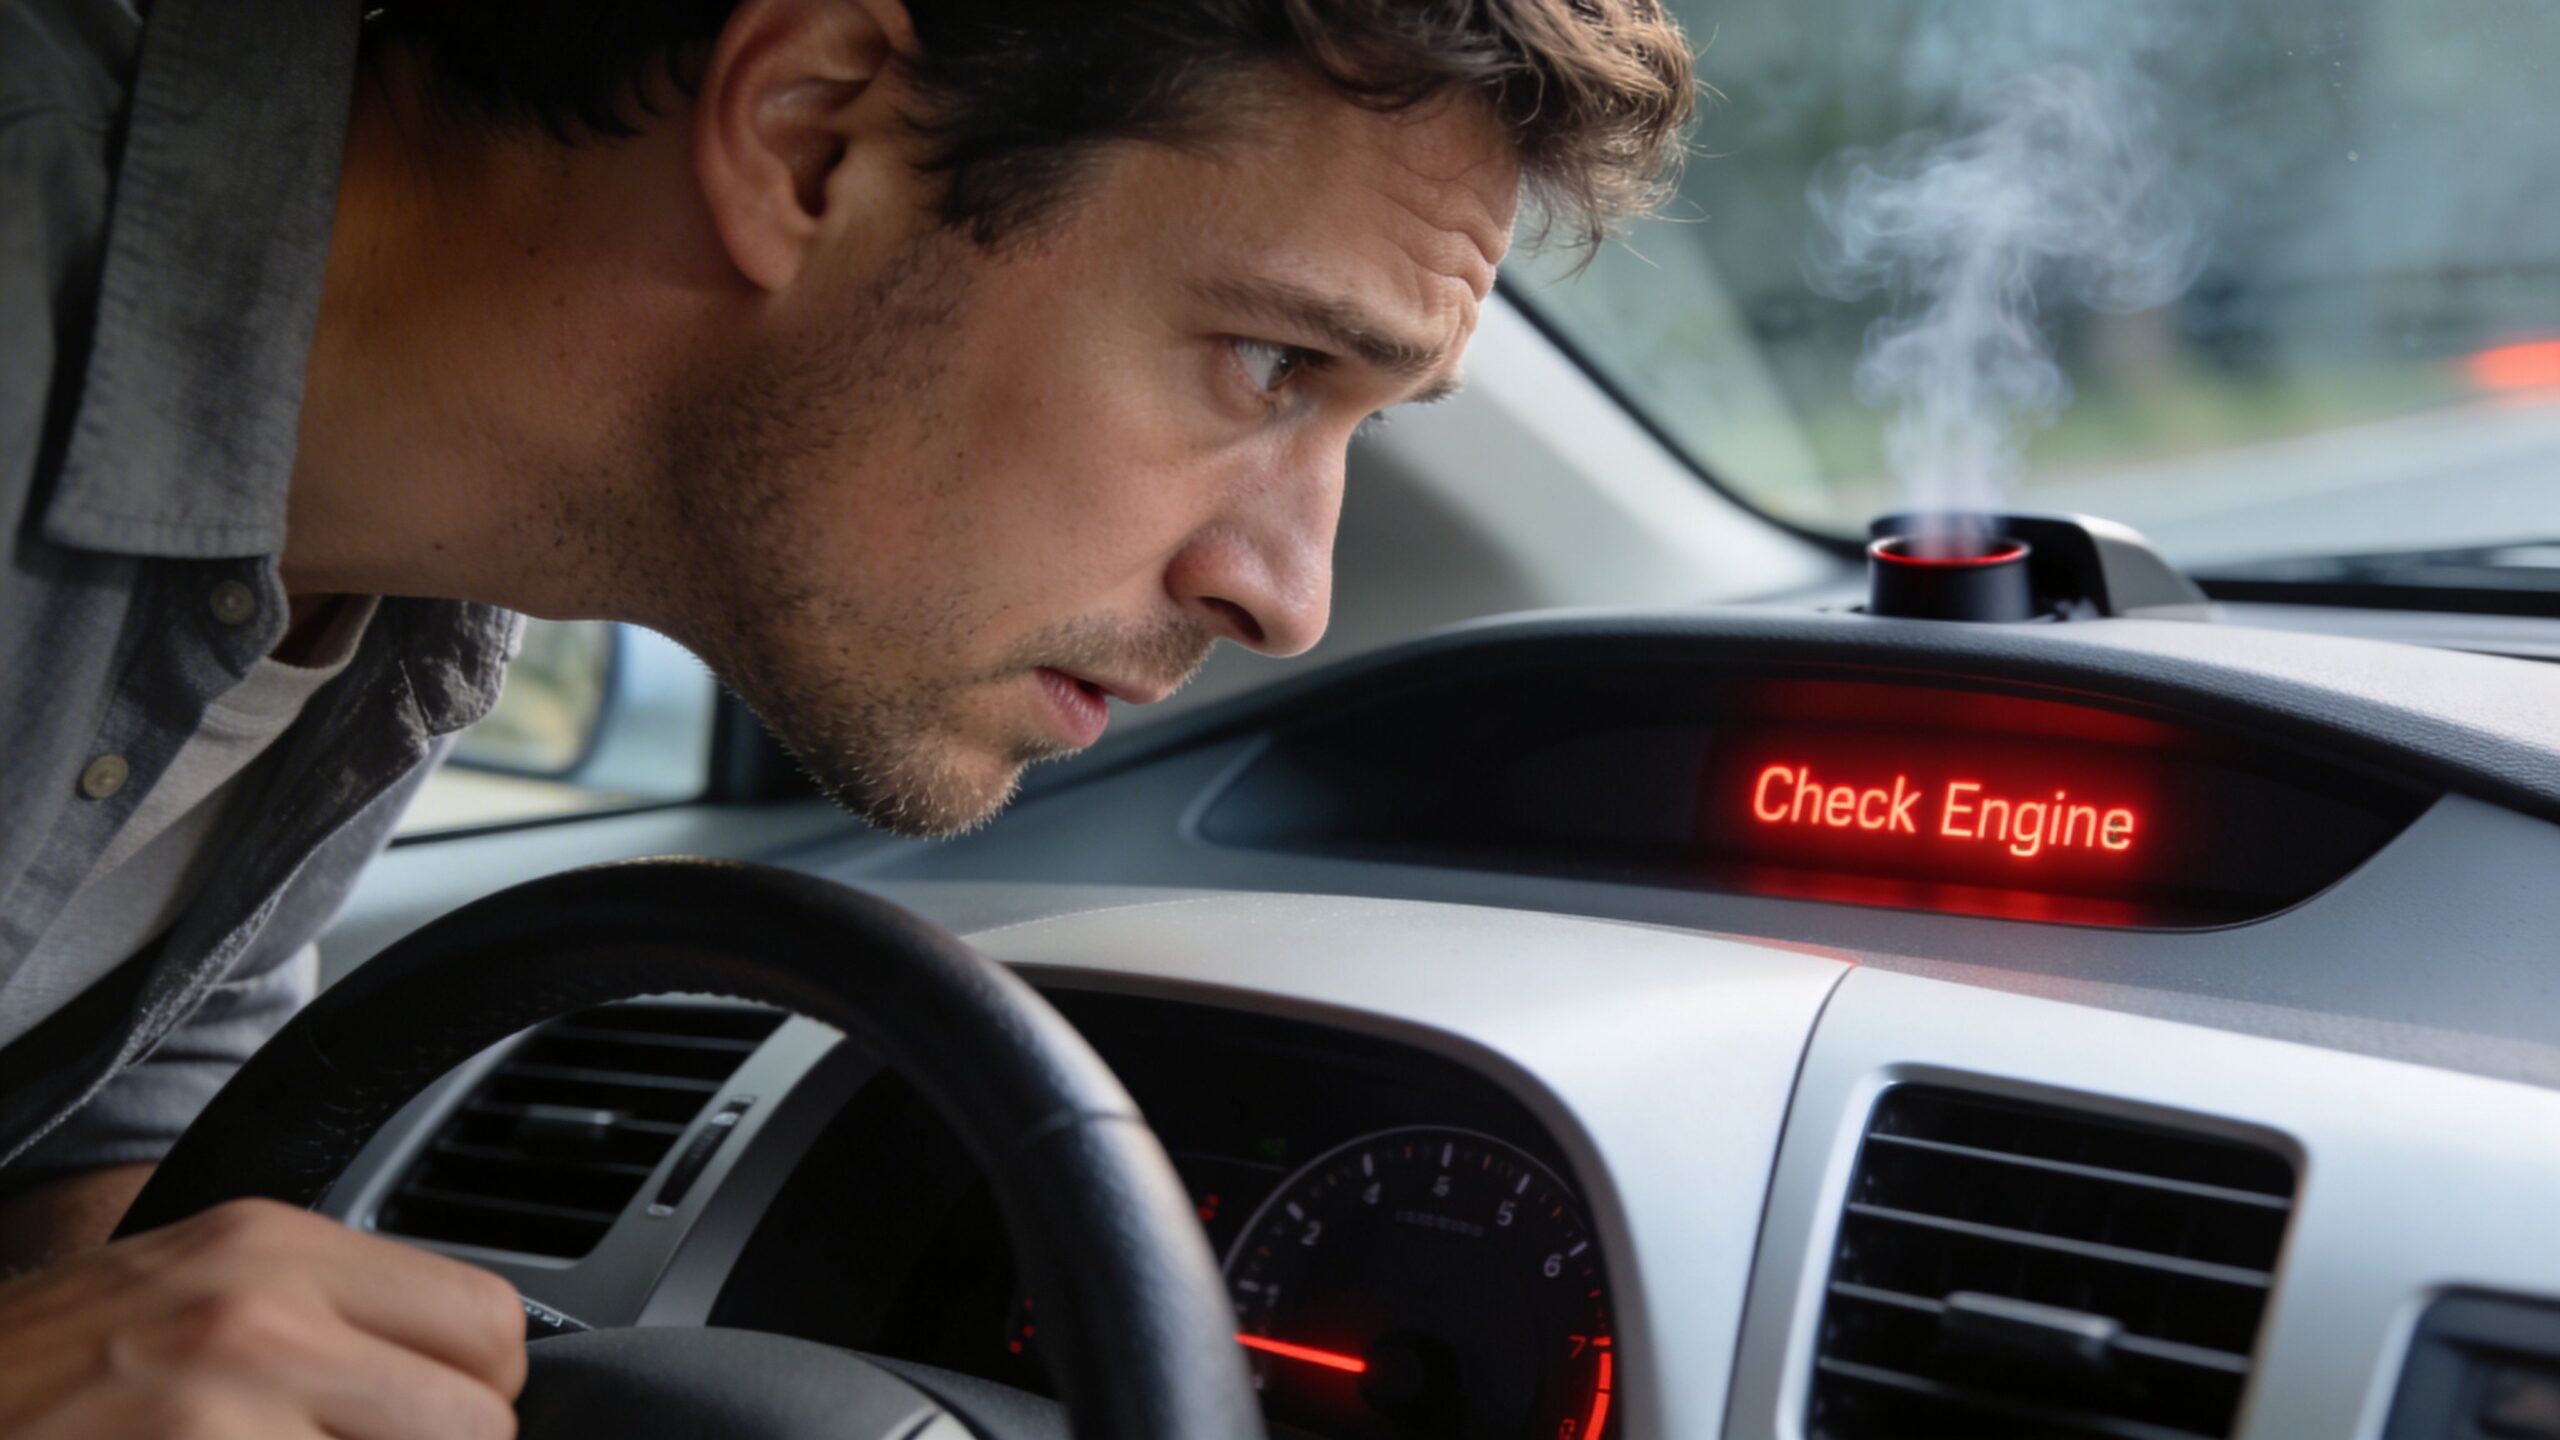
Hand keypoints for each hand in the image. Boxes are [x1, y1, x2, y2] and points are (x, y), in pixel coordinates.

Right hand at [0, 1198, 525, 1438]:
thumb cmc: (43, 1373)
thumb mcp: (191, 1293)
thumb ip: (322, 1315)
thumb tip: (458, 1377)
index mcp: (272, 1248)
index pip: (487, 1319)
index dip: (475, 1392)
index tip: (431, 1421)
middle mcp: (260, 1318)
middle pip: (476, 1422)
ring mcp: (219, 1415)